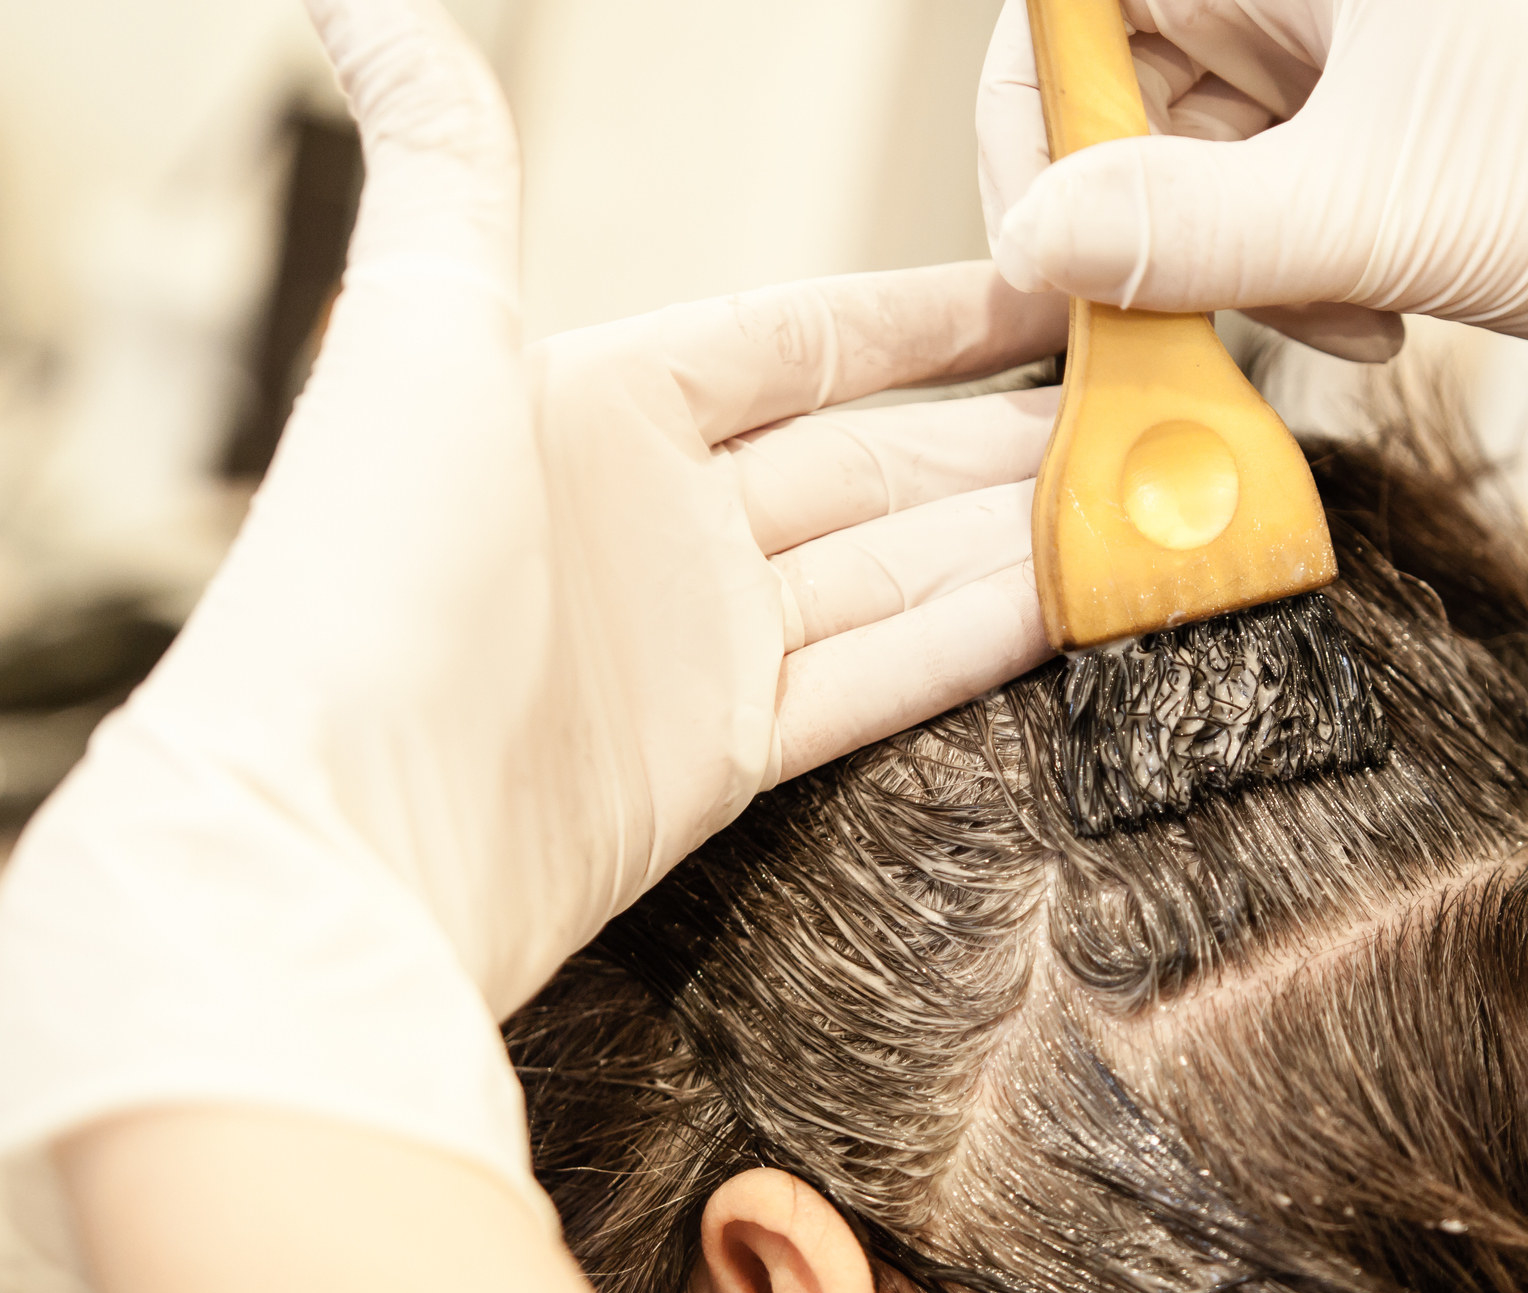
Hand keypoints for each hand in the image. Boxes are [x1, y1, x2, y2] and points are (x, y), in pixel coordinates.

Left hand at [0, 0, 1062, 1292]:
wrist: (330, 841)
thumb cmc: (357, 573)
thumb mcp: (417, 336)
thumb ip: (448, 166)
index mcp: (597, 402)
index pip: (805, 336)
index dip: (935, 313)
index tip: (1055, 289)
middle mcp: (655, 517)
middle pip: (874, 457)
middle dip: (1008, 433)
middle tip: (1145, 412)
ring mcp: (695, 642)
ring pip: (895, 567)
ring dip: (1016, 535)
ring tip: (1147, 503)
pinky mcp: (724, 759)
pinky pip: (881, 675)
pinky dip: (978, 639)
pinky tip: (1079, 600)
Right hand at [978, 0, 1527, 521]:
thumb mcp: (1388, 218)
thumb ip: (1194, 229)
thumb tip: (1029, 243)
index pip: (1080, 3)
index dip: (1044, 115)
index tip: (1065, 241)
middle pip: (1128, 84)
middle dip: (1163, 217)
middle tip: (1220, 311)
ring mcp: (1342, 37)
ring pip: (1192, 153)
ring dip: (1240, 261)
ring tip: (1356, 309)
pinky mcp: (1371, 105)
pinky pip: (1262, 189)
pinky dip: (1292, 265)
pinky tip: (1377, 304)